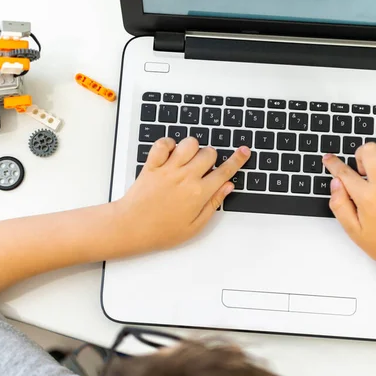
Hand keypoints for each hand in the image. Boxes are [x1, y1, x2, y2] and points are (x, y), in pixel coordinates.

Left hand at [116, 137, 249, 252]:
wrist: (131, 228)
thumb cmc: (161, 231)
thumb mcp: (194, 226)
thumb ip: (213, 204)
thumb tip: (227, 187)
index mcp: (198, 193)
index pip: (225, 171)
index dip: (237, 159)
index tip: (244, 151)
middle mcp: (185, 177)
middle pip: (209, 153)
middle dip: (211, 158)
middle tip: (203, 169)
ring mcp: (168, 169)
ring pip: (189, 143)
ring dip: (192, 148)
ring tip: (187, 160)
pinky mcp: (152, 165)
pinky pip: (163, 143)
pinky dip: (168, 144)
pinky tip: (170, 154)